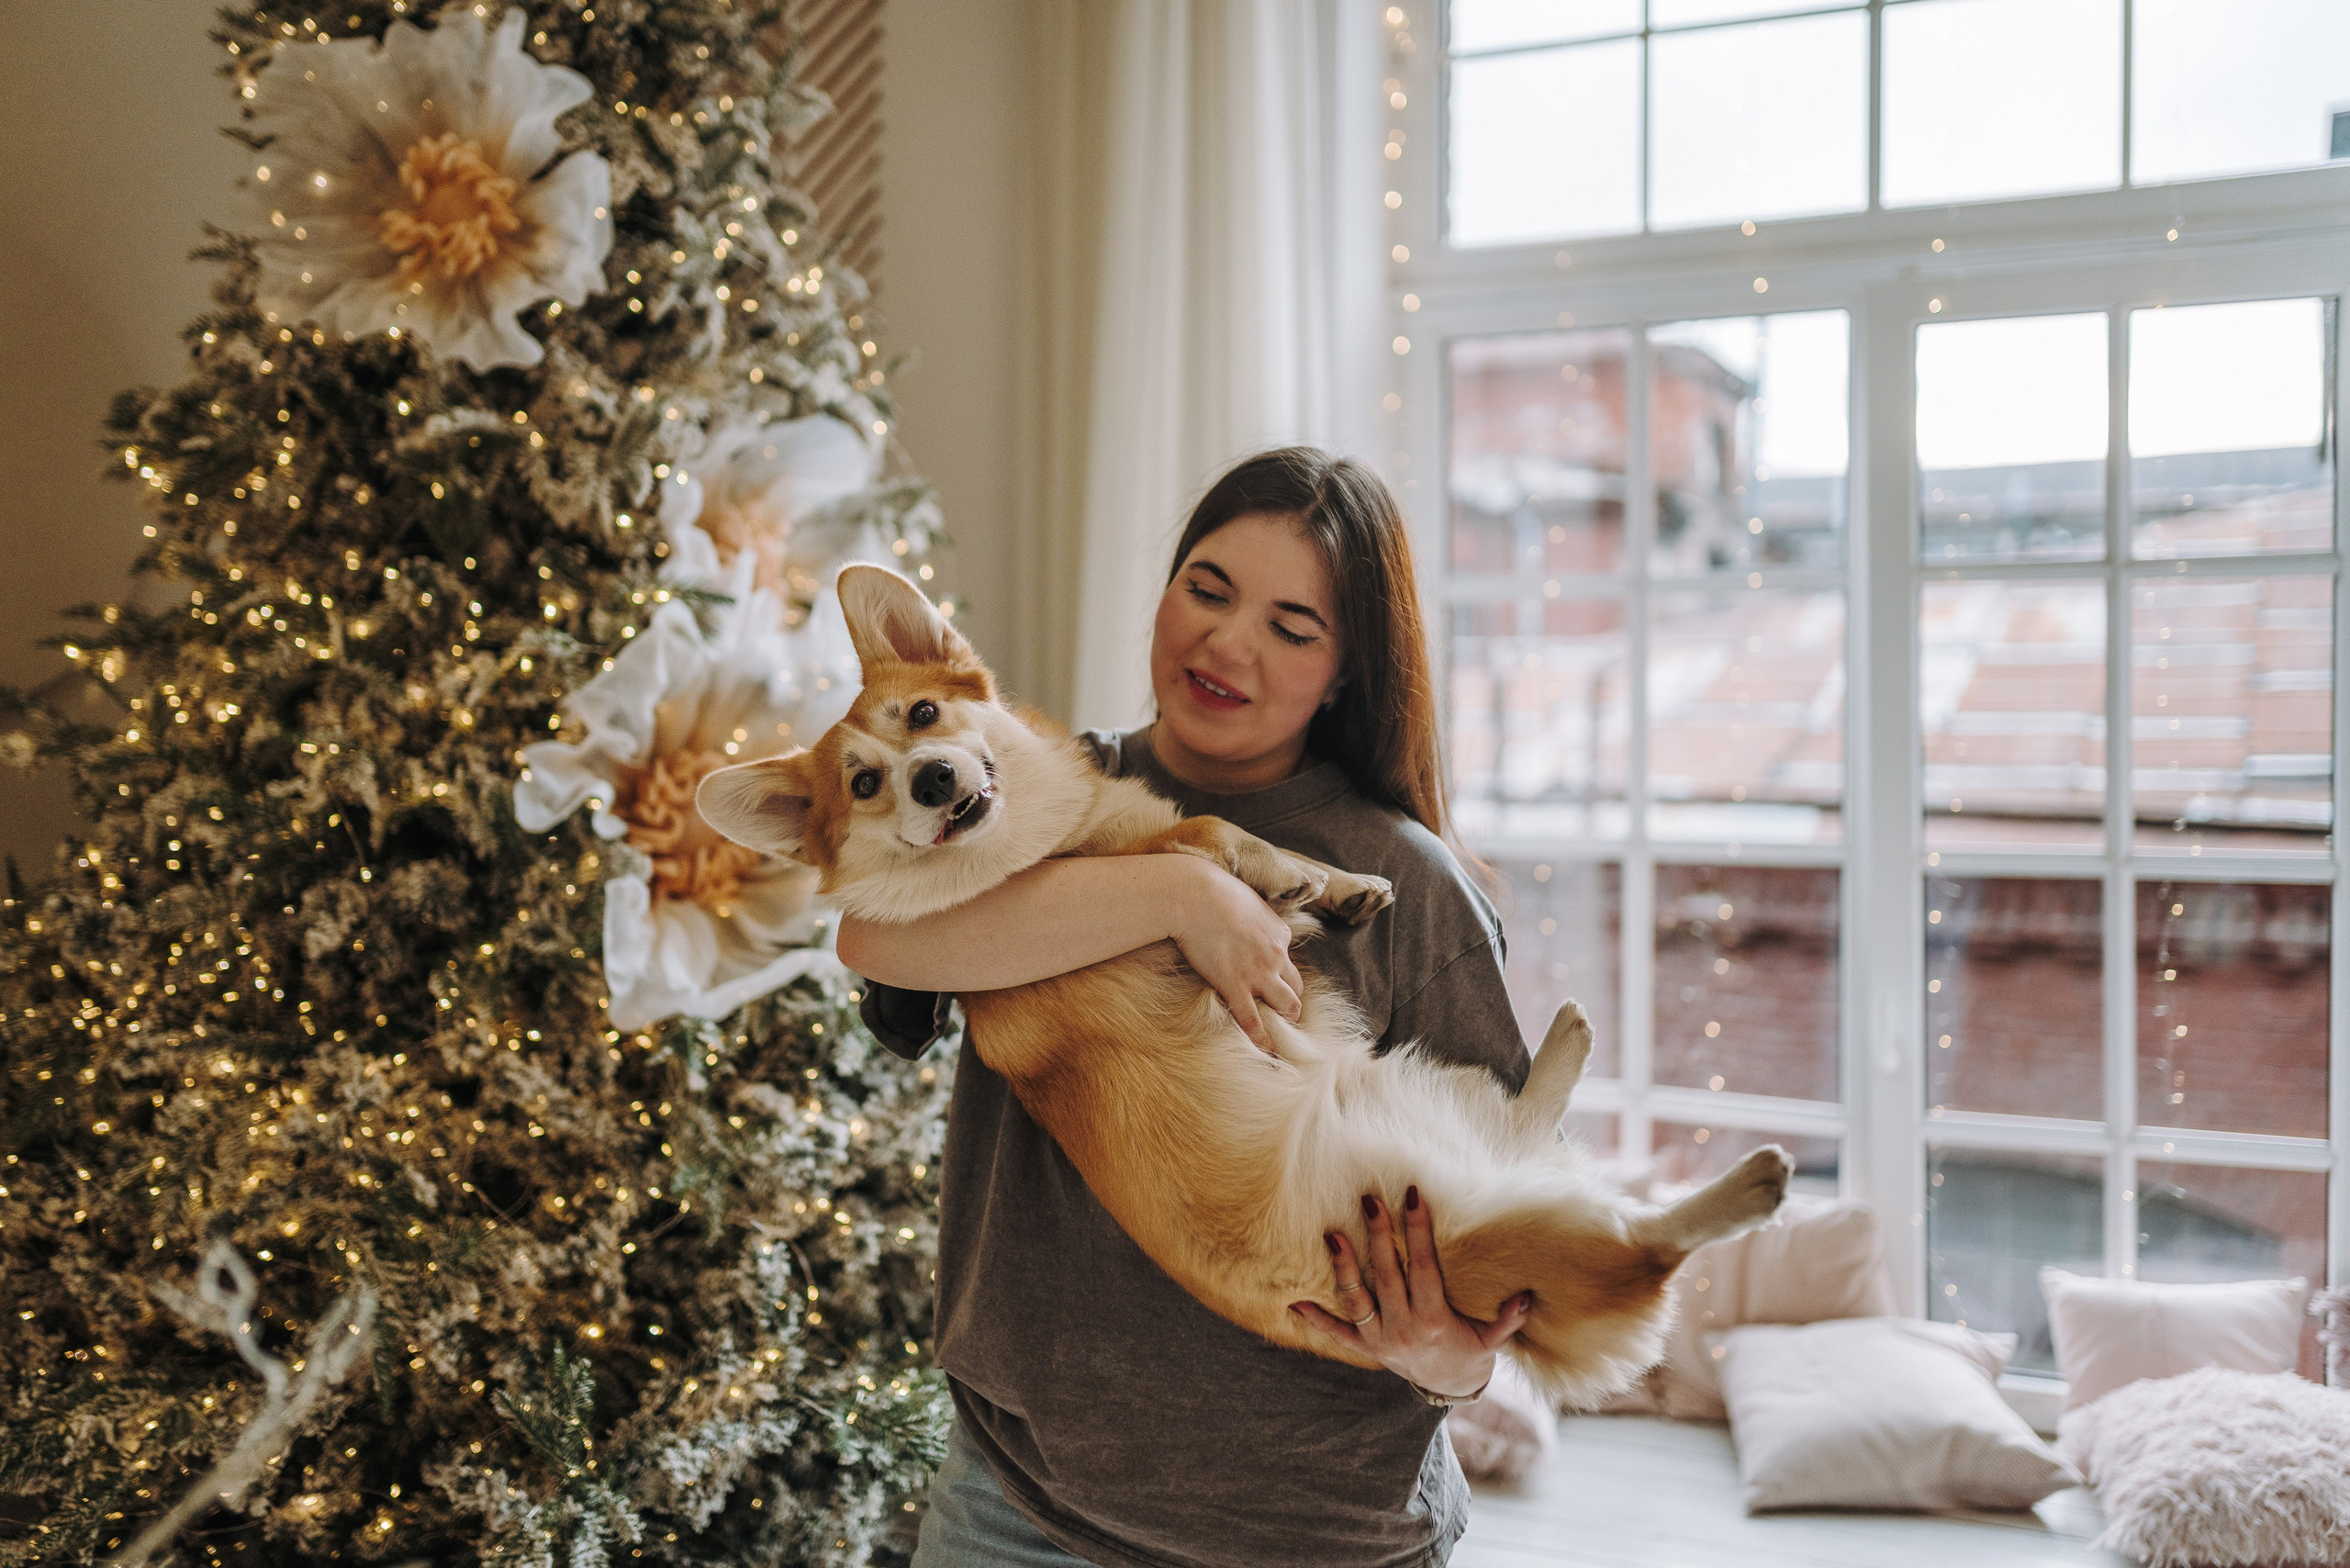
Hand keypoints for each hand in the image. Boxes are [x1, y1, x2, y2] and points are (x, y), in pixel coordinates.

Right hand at [1166, 857, 1303, 1054]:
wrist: (1193, 895)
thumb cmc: (1211, 890)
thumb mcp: (1244, 900)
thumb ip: (1251, 917)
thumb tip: (1245, 922)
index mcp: (1279, 934)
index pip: (1287, 961)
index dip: (1279, 973)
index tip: (1269, 983)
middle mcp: (1275, 955)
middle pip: (1296, 987)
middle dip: (1291, 1002)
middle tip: (1282, 1016)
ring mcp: (1257, 972)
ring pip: (1287, 1005)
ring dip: (1285, 1020)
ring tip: (1281, 1036)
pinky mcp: (1234, 985)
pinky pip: (1252, 1020)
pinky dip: (1262, 1041)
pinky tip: (1267, 1056)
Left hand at [1289, 1186, 1532, 1399]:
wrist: (1448, 1387)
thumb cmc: (1470, 1352)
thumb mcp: (1490, 1340)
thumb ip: (1506, 1321)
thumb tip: (1527, 1299)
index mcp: (1434, 1319)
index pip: (1423, 1267)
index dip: (1418, 1231)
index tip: (1413, 1197)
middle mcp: (1403, 1328)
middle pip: (1387, 1275)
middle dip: (1378, 1236)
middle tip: (1369, 1200)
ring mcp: (1380, 1339)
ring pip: (1356, 1300)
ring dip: (1343, 1268)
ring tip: (1332, 1235)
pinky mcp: (1365, 1348)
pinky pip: (1337, 1333)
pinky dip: (1316, 1319)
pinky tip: (1294, 1303)